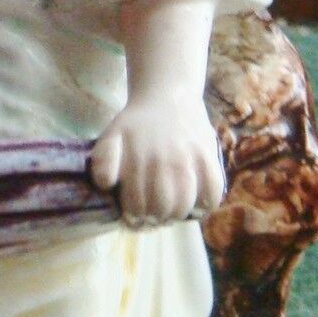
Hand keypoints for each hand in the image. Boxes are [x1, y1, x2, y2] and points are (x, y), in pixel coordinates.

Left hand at [91, 95, 224, 227]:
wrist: (168, 97)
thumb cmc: (136, 124)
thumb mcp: (111, 137)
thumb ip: (104, 160)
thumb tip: (107, 183)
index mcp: (138, 160)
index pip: (137, 206)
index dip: (134, 218)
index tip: (134, 218)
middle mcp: (165, 161)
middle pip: (162, 209)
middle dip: (154, 219)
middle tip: (152, 217)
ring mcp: (190, 160)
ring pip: (186, 205)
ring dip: (176, 215)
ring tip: (170, 212)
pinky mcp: (209, 158)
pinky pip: (213, 193)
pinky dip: (205, 205)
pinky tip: (195, 203)